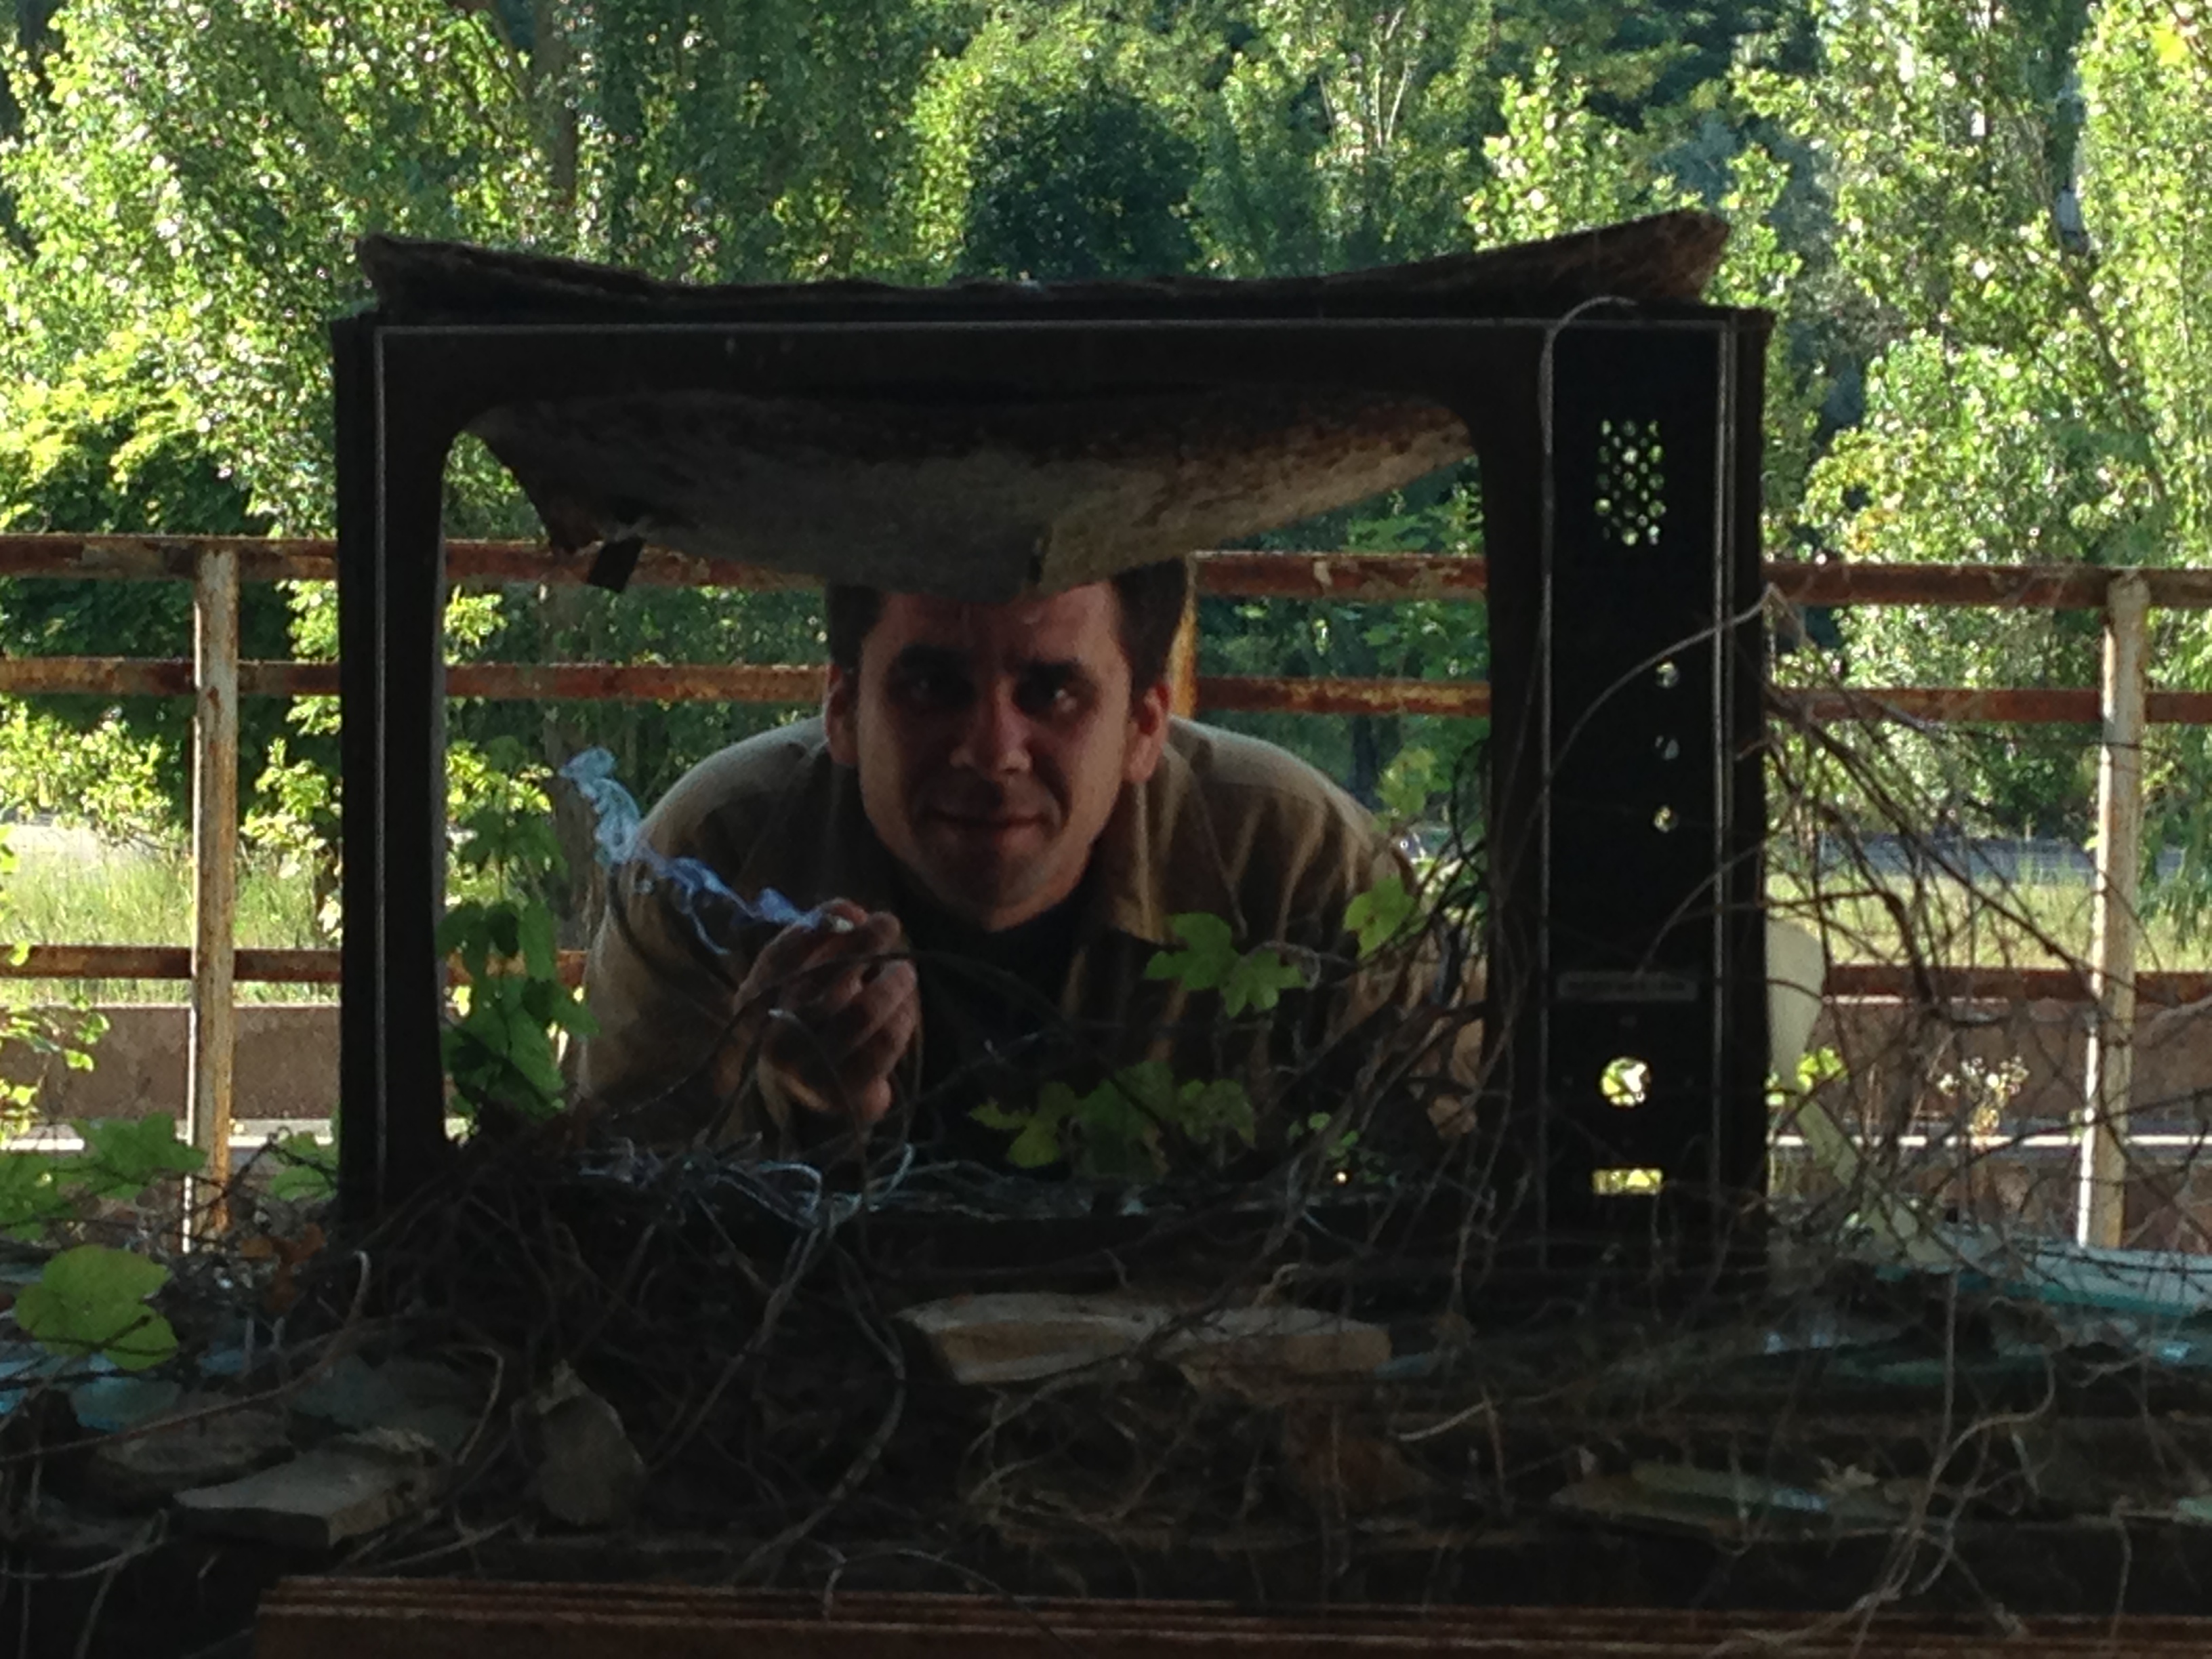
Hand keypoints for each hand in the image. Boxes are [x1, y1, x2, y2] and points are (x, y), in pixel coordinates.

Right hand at [726, 900, 918, 1130]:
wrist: (821, 1083)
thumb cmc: (812, 1010)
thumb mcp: (807, 967)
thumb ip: (822, 933)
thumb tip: (849, 912)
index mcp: (753, 1005)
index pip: (779, 959)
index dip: (816, 929)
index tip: (851, 910)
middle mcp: (774, 1040)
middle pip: (823, 983)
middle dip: (862, 946)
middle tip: (889, 923)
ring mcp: (809, 1071)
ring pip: (860, 1014)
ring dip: (891, 983)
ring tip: (905, 970)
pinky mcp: (845, 1091)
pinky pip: (883, 1044)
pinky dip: (902, 1017)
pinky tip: (905, 1007)